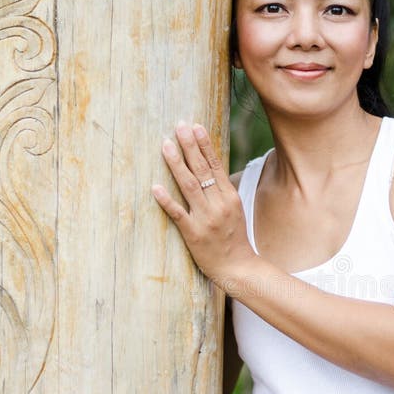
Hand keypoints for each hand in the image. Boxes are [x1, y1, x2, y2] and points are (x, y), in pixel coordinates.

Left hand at [152, 121, 254, 283]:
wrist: (238, 267)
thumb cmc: (233, 237)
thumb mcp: (233, 209)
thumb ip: (220, 189)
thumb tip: (207, 166)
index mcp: (229, 197)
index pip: (215, 165)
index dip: (204, 145)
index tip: (195, 127)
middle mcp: (218, 205)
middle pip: (202, 170)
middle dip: (189, 147)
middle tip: (179, 126)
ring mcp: (206, 219)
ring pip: (189, 186)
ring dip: (177, 164)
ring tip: (166, 145)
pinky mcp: (194, 234)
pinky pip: (178, 214)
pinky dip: (167, 200)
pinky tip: (155, 187)